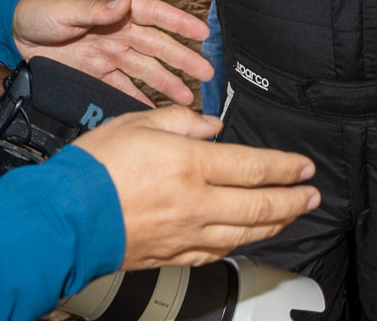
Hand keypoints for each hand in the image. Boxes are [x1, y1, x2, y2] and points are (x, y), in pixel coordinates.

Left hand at [11, 0, 210, 106]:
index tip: (203, 33)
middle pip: (157, 47)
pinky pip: (121, 89)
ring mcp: (108, 54)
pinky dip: (138, 100)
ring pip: (145, 70)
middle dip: (183, 60)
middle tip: (207, 73)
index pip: (154, 14)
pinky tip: (154, 111)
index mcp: (113, 9)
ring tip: (188, 99)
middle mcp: (117, 32)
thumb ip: (93, 9)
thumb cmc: (37, 9)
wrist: (10, 31)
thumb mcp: (63, 7)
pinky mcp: (95, 74)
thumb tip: (123, 4)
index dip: (180, 23)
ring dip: (167, 84)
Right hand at [72, 106, 319, 269]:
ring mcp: (187, 234)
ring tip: (293, 214)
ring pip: (246, 232)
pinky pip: (218, 251)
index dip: (285, 167)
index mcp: (189, 164)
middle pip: (260, 205)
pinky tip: (249, 236)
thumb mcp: (137, 123)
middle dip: (294, 199)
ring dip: (276, 223)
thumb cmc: (94, 168)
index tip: (304, 165)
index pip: (253, 167)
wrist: (64, 219)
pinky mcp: (174, 254)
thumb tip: (211, 126)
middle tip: (313, 194)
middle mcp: (195, 203)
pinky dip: (241, 242)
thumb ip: (181, 122)